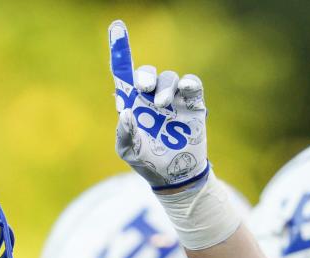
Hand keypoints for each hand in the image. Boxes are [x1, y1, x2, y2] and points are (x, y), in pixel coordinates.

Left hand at [108, 20, 208, 190]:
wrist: (176, 177)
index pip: (123, 73)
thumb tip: (124, 112)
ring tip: (162, 106)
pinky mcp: (193, 104)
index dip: (120, 50)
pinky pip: (193, 84)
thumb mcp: (129, 152)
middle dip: (144, 76)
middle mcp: (151, 97)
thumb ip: (124, 134)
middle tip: (143, 88)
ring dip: (164, 88)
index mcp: (132, 104)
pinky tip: (185, 90)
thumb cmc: (147, 163)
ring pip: (169, 79)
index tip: (116, 27)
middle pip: (147, 74)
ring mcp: (173, 100)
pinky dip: (189, 83)